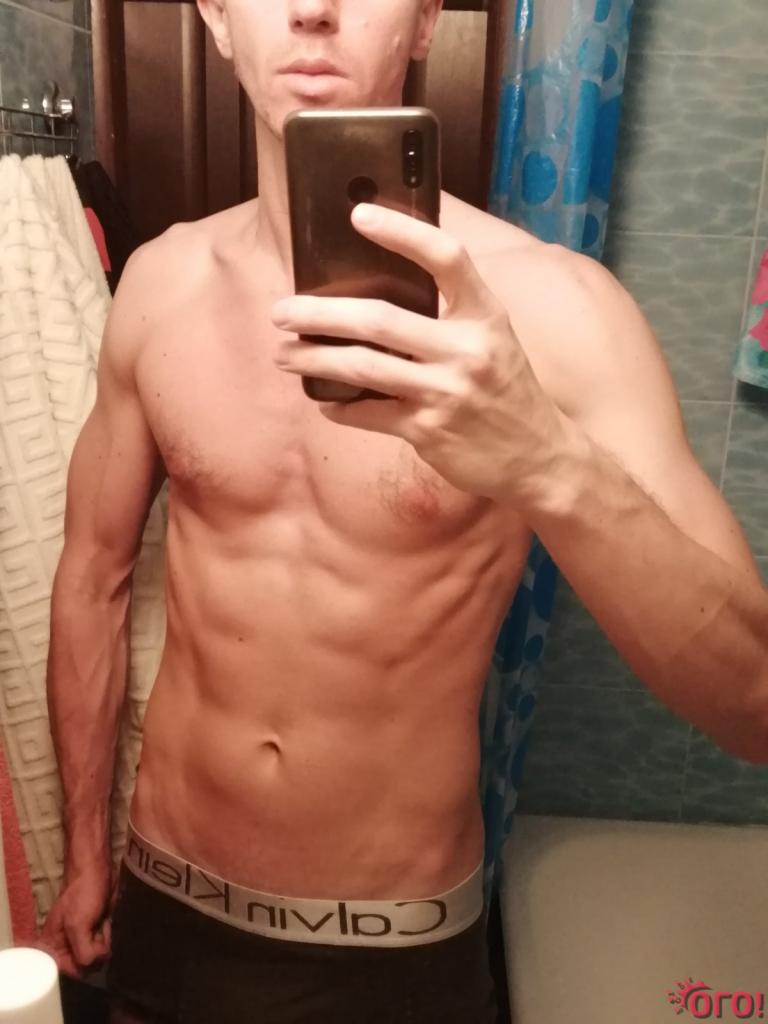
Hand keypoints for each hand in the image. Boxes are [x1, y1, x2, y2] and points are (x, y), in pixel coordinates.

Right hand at [37, 862, 115, 978]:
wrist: (97, 870)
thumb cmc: (83, 895)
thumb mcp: (77, 925)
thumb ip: (83, 952)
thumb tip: (97, 963)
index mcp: (52, 946)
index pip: (66, 972)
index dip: (81, 966)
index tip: (88, 950)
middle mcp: (65, 946)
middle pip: (84, 967)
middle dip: (94, 952)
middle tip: (94, 932)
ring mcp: (81, 939)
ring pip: (96, 958)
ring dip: (103, 944)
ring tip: (100, 925)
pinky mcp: (95, 932)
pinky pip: (104, 947)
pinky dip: (108, 938)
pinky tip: (105, 924)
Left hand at [271, 203, 571, 505]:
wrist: (538, 457)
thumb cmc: (507, 391)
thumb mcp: (494, 341)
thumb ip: (451, 315)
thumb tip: (379, 294)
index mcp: (486, 316)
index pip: (446, 258)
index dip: (402, 232)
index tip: (358, 214)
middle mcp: (468, 350)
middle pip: (380, 319)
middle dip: (320, 315)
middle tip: (281, 312)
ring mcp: (447, 393)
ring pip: (363, 368)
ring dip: (314, 361)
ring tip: (283, 355)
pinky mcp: (429, 432)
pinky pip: (369, 414)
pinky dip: (339, 408)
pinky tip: (324, 403)